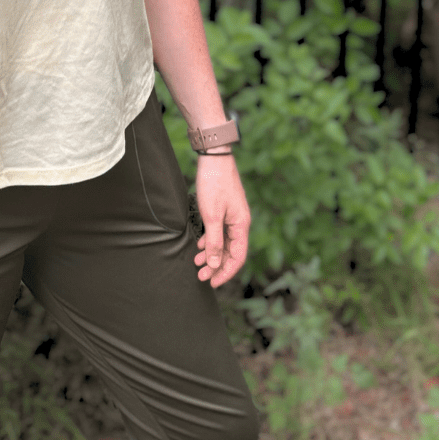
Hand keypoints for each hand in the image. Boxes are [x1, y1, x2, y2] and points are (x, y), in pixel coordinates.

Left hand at [193, 153, 250, 287]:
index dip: (225, 272)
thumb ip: (214, 241)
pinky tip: (200, 245)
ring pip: (224, 242)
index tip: (212, 282)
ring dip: (212, 254)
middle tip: (200, 276)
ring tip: (197, 263)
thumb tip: (215, 264)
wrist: (214, 156)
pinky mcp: (224, 209)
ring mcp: (232, 215)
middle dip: (216, 266)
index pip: (237, 257)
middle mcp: (240, 222)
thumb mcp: (211, 215)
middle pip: (231, 251)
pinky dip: (210, 240)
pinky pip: (219, 231)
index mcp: (241, 225)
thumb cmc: (214, 183)